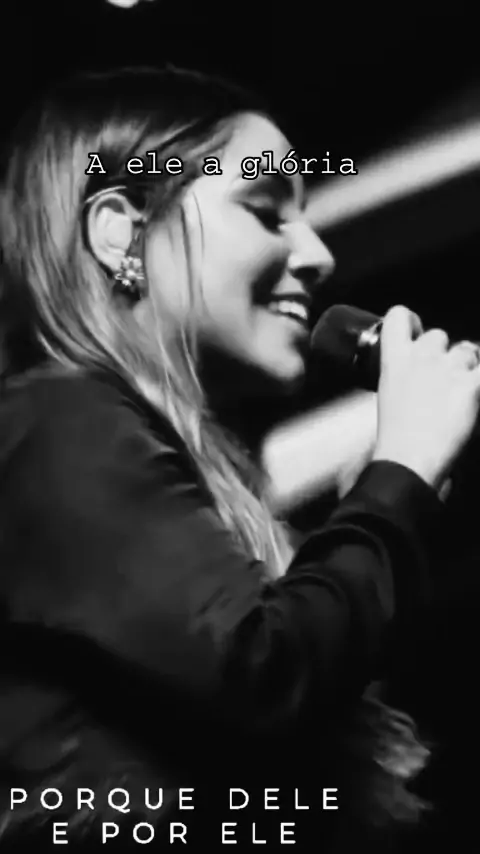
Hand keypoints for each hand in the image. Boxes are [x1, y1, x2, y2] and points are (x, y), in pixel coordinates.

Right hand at [373, 305, 479, 488]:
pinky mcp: (472, 385)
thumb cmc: (397, 440)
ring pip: (467, 350)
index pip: (398, 317)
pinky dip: (479, 378)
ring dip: (468, 367)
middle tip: (443, 378)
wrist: (410, 463)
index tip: (415, 334)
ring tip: (462, 392)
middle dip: (443, 352)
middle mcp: (421, 358)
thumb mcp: (388, 399)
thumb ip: (402, 378)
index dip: (410, 322)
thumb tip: (418, 380)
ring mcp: (448, 370)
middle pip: (438, 334)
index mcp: (394, 361)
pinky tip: (475, 390)